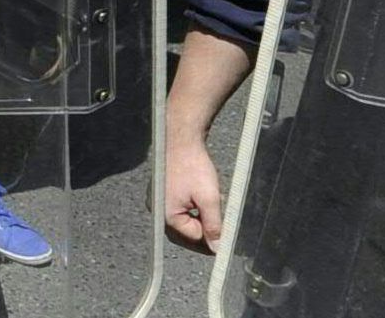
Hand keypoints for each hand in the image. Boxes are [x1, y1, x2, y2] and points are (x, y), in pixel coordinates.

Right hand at [162, 135, 224, 252]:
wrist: (181, 137)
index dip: (212, 232)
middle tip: (221, 216)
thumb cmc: (191, 164)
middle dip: (205, 224)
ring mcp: (160, 199)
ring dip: (201, 213)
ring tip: (213, 200)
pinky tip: (203, 193)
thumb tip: (217, 247)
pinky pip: (181, 205)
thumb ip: (213, 226)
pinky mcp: (164, 190)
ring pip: (185, 217)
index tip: (225, 227)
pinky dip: (195, 204)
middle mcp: (159, 209)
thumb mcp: (209, 198)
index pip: (194, 237)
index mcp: (166, 214)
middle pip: (187, 229)